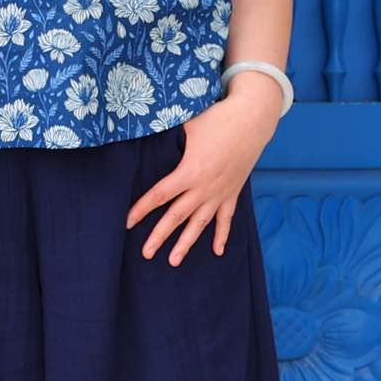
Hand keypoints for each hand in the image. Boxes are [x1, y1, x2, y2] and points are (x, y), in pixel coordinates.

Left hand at [124, 84, 280, 264]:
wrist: (252, 119)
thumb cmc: (216, 119)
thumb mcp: (186, 126)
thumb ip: (167, 138)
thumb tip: (145, 135)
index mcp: (189, 172)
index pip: (159, 195)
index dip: (141, 209)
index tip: (127, 222)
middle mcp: (204, 188)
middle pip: (177, 217)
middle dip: (160, 236)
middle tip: (146, 253)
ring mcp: (220, 193)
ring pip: (200, 224)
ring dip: (186, 244)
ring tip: (173, 261)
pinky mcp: (233, 192)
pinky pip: (226, 219)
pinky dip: (222, 235)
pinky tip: (217, 251)